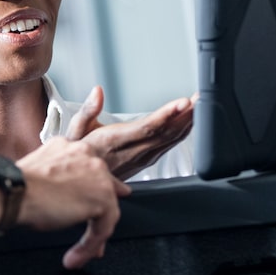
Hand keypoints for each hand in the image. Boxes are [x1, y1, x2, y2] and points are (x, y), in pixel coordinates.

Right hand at [15, 137, 131, 268]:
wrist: (12, 193)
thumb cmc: (16, 187)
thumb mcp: (39, 174)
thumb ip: (57, 179)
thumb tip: (65, 200)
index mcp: (69, 148)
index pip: (89, 170)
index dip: (91, 191)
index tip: (90, 205)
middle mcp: (86, 155)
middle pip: (102, 189)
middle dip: (97, 215)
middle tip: (90, 237)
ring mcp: (97, 175)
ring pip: (105, 210)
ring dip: (92, 236)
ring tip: (77, 254)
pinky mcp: (102, 198)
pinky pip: (103, 228)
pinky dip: (90, 246)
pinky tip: (75, 256)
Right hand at [66, 86, 195, 179]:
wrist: (81, 182)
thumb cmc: (78, 154)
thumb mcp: (75, 130)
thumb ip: (87, 110)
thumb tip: (97, 92)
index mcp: (115, 141)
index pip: (146, 128)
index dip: (167, 115)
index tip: (182, 102)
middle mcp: (132, 152)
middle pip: (165, 133)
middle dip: (186, 115)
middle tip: (200, 97)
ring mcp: (142, 158)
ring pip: (170, 140)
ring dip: (188, 122)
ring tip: (200, 104)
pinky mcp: (147, 160)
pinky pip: (169, 145)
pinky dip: (183, 132)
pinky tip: (190, 121)